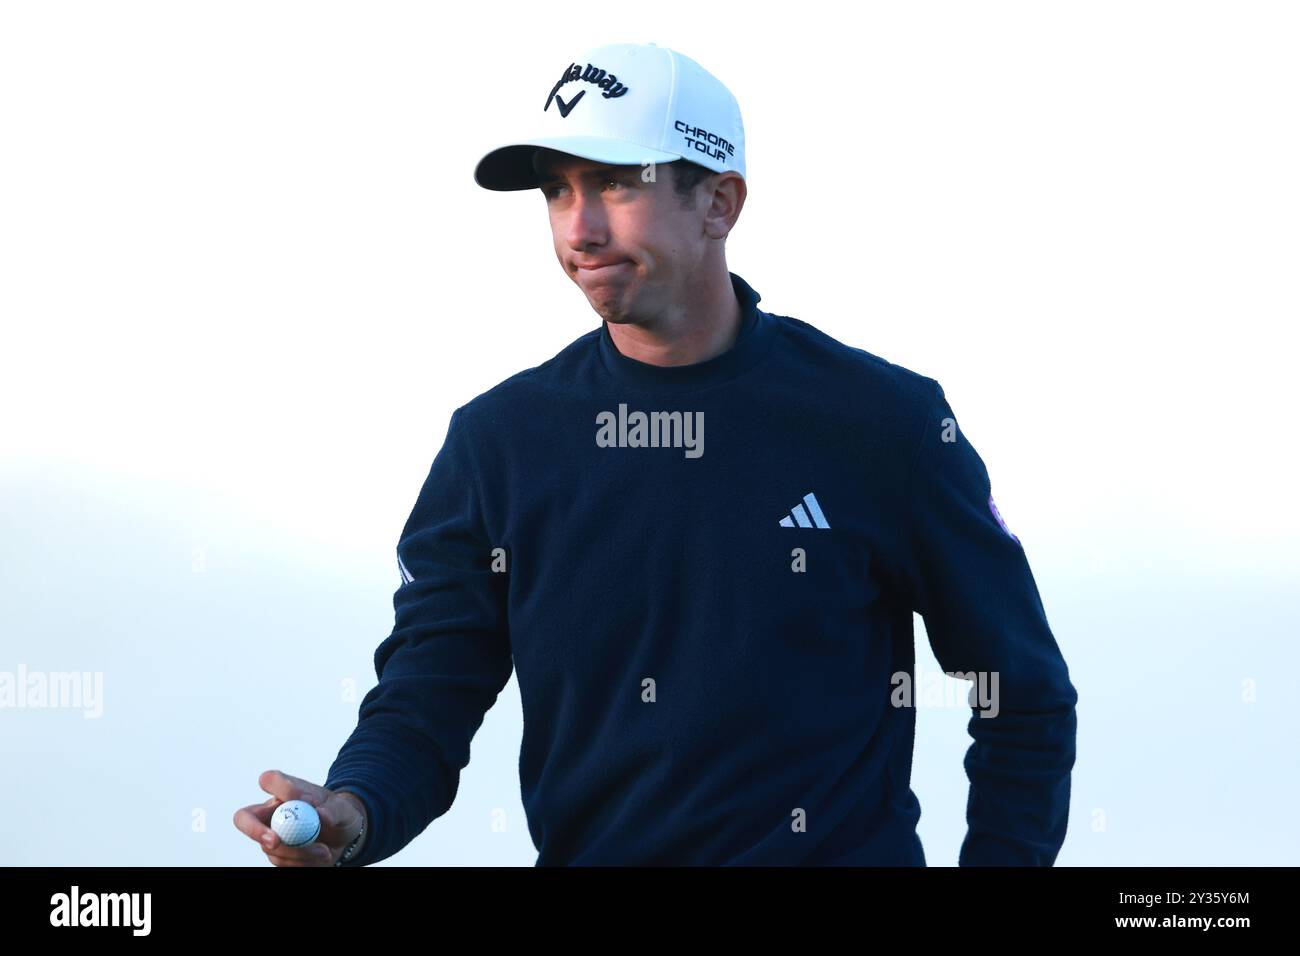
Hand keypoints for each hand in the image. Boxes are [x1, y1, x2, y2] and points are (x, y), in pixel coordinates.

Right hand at [233, 769, 367, 865]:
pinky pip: (281, 864)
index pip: (270, 780)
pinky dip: (301, 863)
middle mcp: (271, 812)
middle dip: (255, 831)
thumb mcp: (344, 808)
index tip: (299, 798)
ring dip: (297, 853)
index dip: (276, 786)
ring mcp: (270, 835)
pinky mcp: (277, 856)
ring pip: (269, 847)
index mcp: (285, 791)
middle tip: (275, 842)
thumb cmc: (340, 815)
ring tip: (324, 851)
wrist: (344, 837)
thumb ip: (334, 809)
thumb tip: (321, 815)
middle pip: (244, 817)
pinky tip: (318, 857)